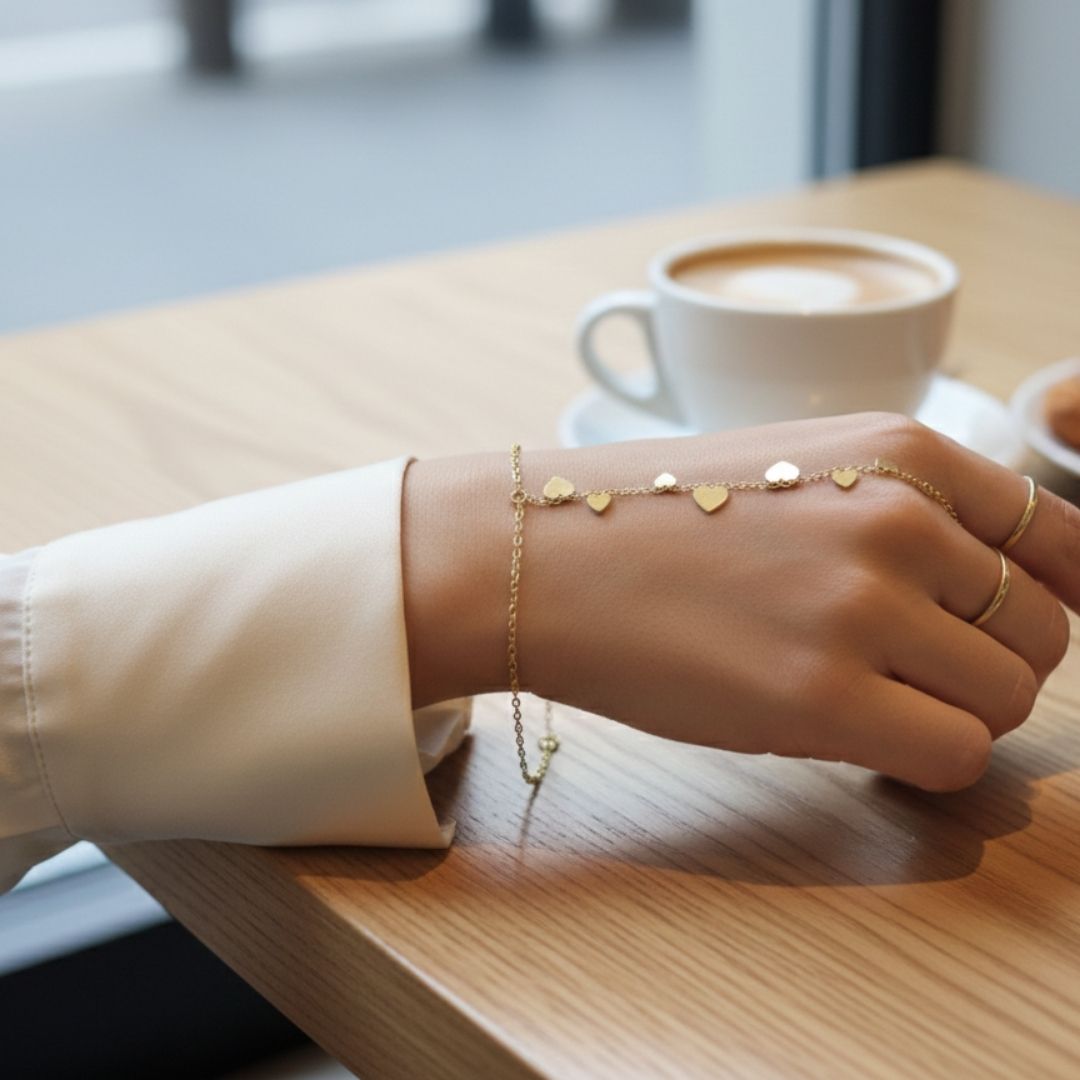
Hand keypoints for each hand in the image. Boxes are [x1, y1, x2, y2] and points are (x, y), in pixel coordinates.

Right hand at [403, 413, 1075, 791]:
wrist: (548, 556)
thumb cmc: (662, 514)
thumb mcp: (802, 468)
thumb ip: (913, 508)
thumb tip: (1026, 583)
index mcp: (905, 451)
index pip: (1062, 538)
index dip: (1054, 596)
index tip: (1010, 630)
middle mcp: (901, 520)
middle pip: (1043, 632)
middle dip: (991, 665)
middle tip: (912, 675)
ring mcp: (863, 609)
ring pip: (1008, 700)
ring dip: (955, 715)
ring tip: (873, 703)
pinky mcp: (821, 697)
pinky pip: (955, 755)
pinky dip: (923, 761)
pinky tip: (857, 738)